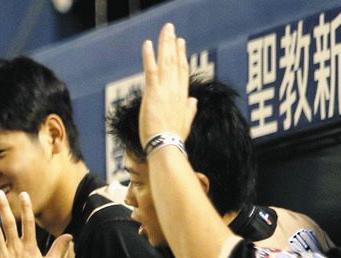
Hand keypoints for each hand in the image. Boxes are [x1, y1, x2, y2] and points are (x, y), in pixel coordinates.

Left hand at [139, 23, 197, 146]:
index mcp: (182, 96)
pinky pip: (151, 70)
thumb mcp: (186, 122)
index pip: (183, 71)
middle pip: (175, 61)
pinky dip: (149, 56)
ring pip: (166, 61)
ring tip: (165, 30)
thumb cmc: (174, 138)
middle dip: (173, 44)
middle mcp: (175, 89)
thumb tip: (194, 101)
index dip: (182, 55)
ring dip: (164, 44)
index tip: (181, 43)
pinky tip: (147, 44)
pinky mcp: (153, 92)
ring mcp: (165, 89)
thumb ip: (190, 110)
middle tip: (171, 29)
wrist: (166, 145)